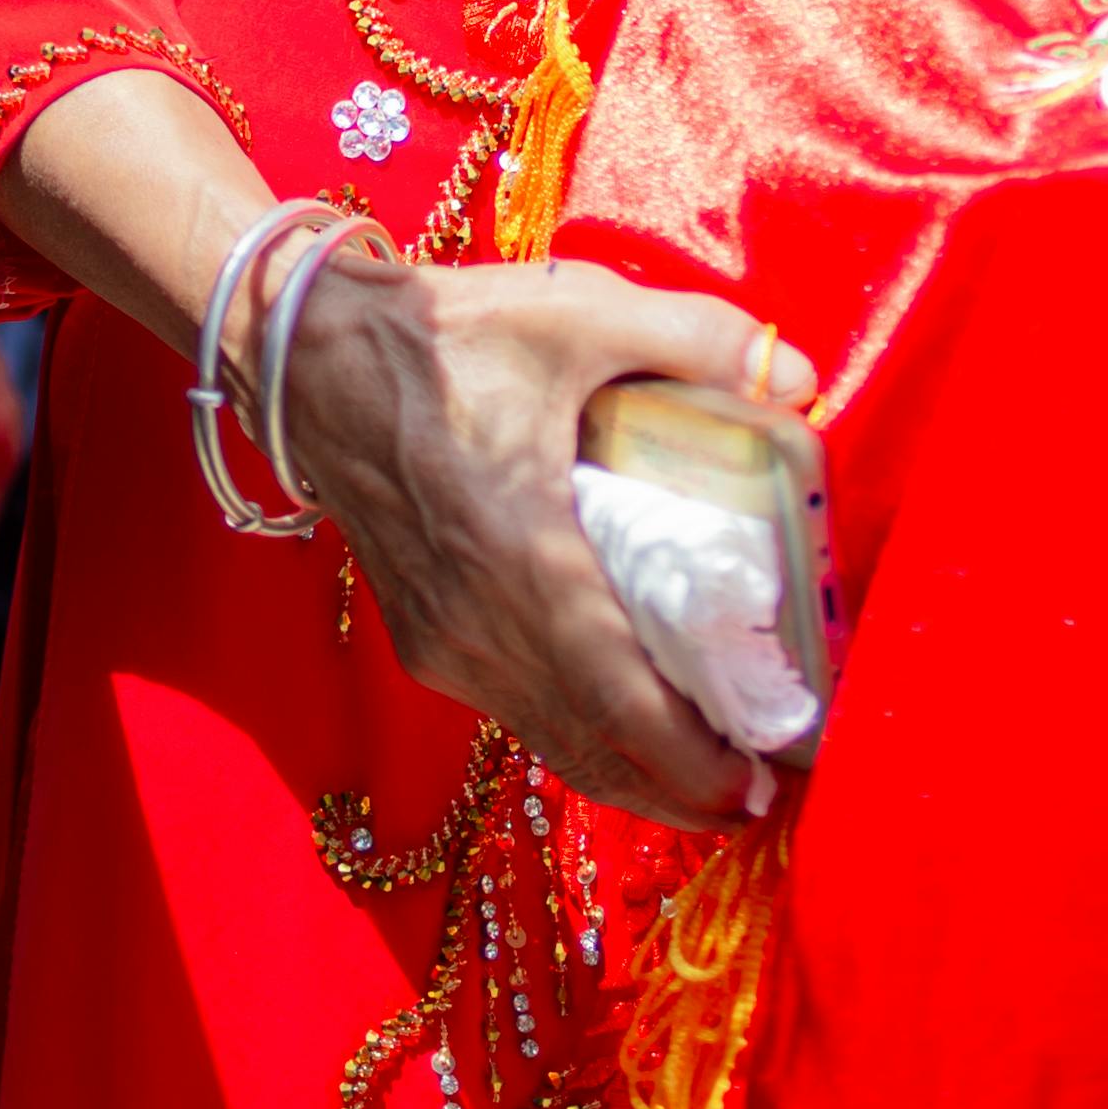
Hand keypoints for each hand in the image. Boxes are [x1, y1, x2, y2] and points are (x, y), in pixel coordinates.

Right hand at [275, 251, 815, 830]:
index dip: (692, 760)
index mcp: (523, 562)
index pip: (619, 703)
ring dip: (630, 770)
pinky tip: (626, 718)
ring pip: (552, 738)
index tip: (762, 785)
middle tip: (762, 797)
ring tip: (713, 774)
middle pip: (592, 747)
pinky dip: (580, 732)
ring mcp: (444, 644)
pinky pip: (517, 709)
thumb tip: (799, 375)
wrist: (308, 357)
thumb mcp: (576, 311)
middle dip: (679, 790)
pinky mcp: (424, 639)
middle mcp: (480, 629)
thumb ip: (693, 338)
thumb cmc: (445, 334)